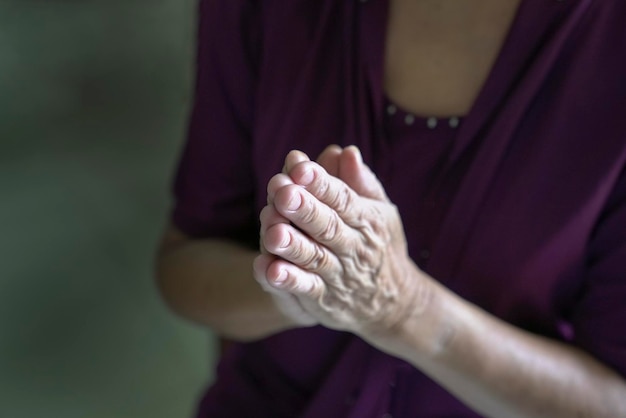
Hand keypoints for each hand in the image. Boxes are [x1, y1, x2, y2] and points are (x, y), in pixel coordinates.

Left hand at [254, 146, 425, 336]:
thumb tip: (345, 151)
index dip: (321, 183)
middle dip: (304, 208)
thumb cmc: (379, 244)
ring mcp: (338, 275)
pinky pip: (306, 290)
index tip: (299, 166)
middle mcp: (354, 247)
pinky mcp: (324, 300)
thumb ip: (360, 182)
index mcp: (367, 220)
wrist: (394, 302)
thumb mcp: (380, 211)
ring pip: (314, 257)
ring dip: (292, 244)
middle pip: (327, 225)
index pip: (343, 198)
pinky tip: (269, 270)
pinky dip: (288, 281)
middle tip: (282, 191)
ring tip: (272, 232)